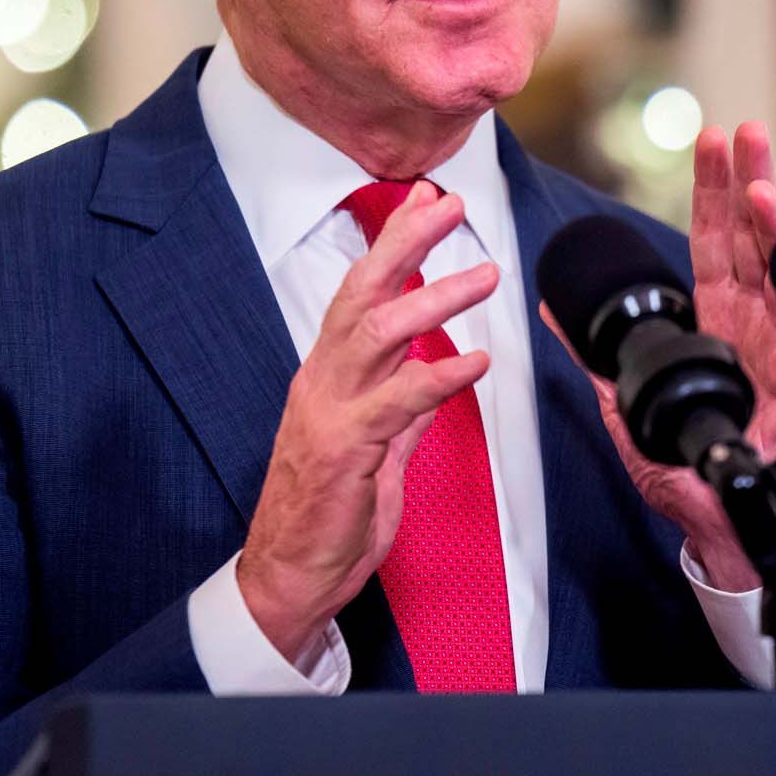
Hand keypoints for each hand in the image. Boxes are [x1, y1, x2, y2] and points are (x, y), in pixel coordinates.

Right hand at [238, 182, 498, 663]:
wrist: (291, 577)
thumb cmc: (330, 513)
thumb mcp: (377, 449)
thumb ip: (403, 409)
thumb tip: (435, 374)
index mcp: (329, 376)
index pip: (361, 293)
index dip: (393, 242)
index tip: (426, 197)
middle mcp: (324, 382)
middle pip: (361, 295)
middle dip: (404, 242)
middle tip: (449, 203)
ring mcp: (329, 413)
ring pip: (375, 335)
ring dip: (432, 298)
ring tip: (484, 273)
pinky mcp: (343, 452)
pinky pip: (395, 404)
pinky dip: (437, 377)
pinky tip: (475, 361)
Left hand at [541, 122, 775, 589]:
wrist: (730, 521)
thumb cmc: (687, 470)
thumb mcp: (627, 408)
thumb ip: (595, 356)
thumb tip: (550, 311)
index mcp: (714, 322)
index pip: (710, 244)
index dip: (708, 194)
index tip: (707, 143)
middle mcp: (751, 320)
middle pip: (744, 235)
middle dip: (740, 178)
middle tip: (736, 129)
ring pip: (771, 254)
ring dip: (761, 200)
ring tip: (752, 152)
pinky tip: (771, 214)